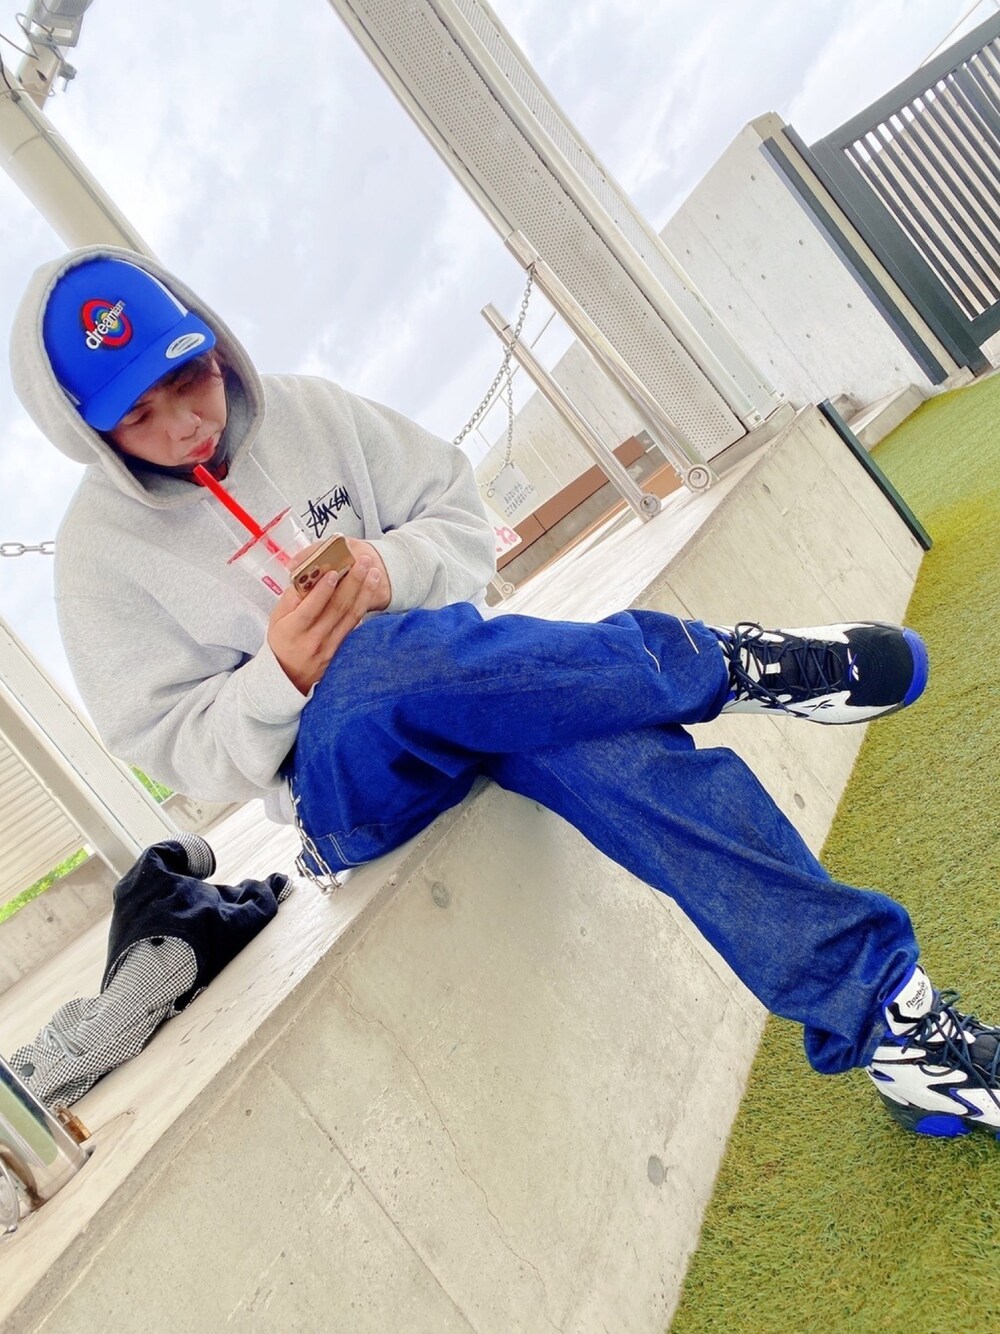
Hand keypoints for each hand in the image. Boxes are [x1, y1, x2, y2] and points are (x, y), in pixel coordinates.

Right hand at [267, 546, 386, 693]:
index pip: (310, 608)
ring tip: (373, 573)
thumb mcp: (277, 619)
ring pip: (351, 616)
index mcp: (293, 630)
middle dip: (353, 582)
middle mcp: (313, 640)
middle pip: (336, 609)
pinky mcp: (342, 650)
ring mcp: (330, 647)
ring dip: (364, 592)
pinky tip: (370, 593)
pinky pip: (354, 626)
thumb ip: (291, 598)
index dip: (323, 590)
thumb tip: (310, 576)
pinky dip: (363, 608)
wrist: (288, 676)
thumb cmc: (282, 641)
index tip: (334, 571)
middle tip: (363, 562)